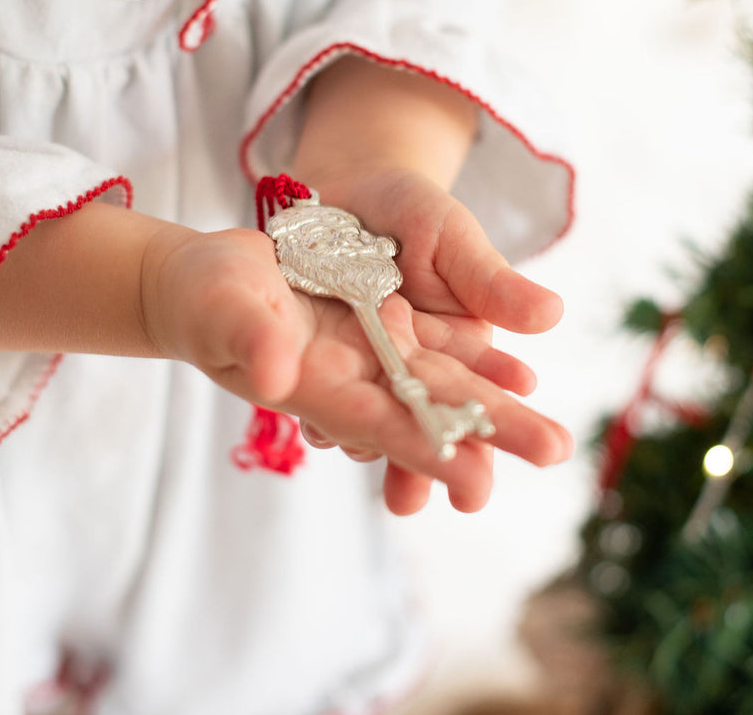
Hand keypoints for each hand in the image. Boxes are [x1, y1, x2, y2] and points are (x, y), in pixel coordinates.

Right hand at [142, 226, 572, 512]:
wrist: (207, 278)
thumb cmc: (199, 295)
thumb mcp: (218, 304)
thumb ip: (247, 335)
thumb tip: (277, 374)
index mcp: (311, 387)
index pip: (376, 422)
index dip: (425, 447)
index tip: (476, 474)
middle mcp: (351, 380)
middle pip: (428, 410)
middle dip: (487, 435)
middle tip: (553, 451)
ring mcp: (369, 354)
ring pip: (443, 383)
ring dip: (495, 406)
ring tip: (552, 436)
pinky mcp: (380, 324)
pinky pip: (439, 344)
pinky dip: (478, 357)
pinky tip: (522, 369)